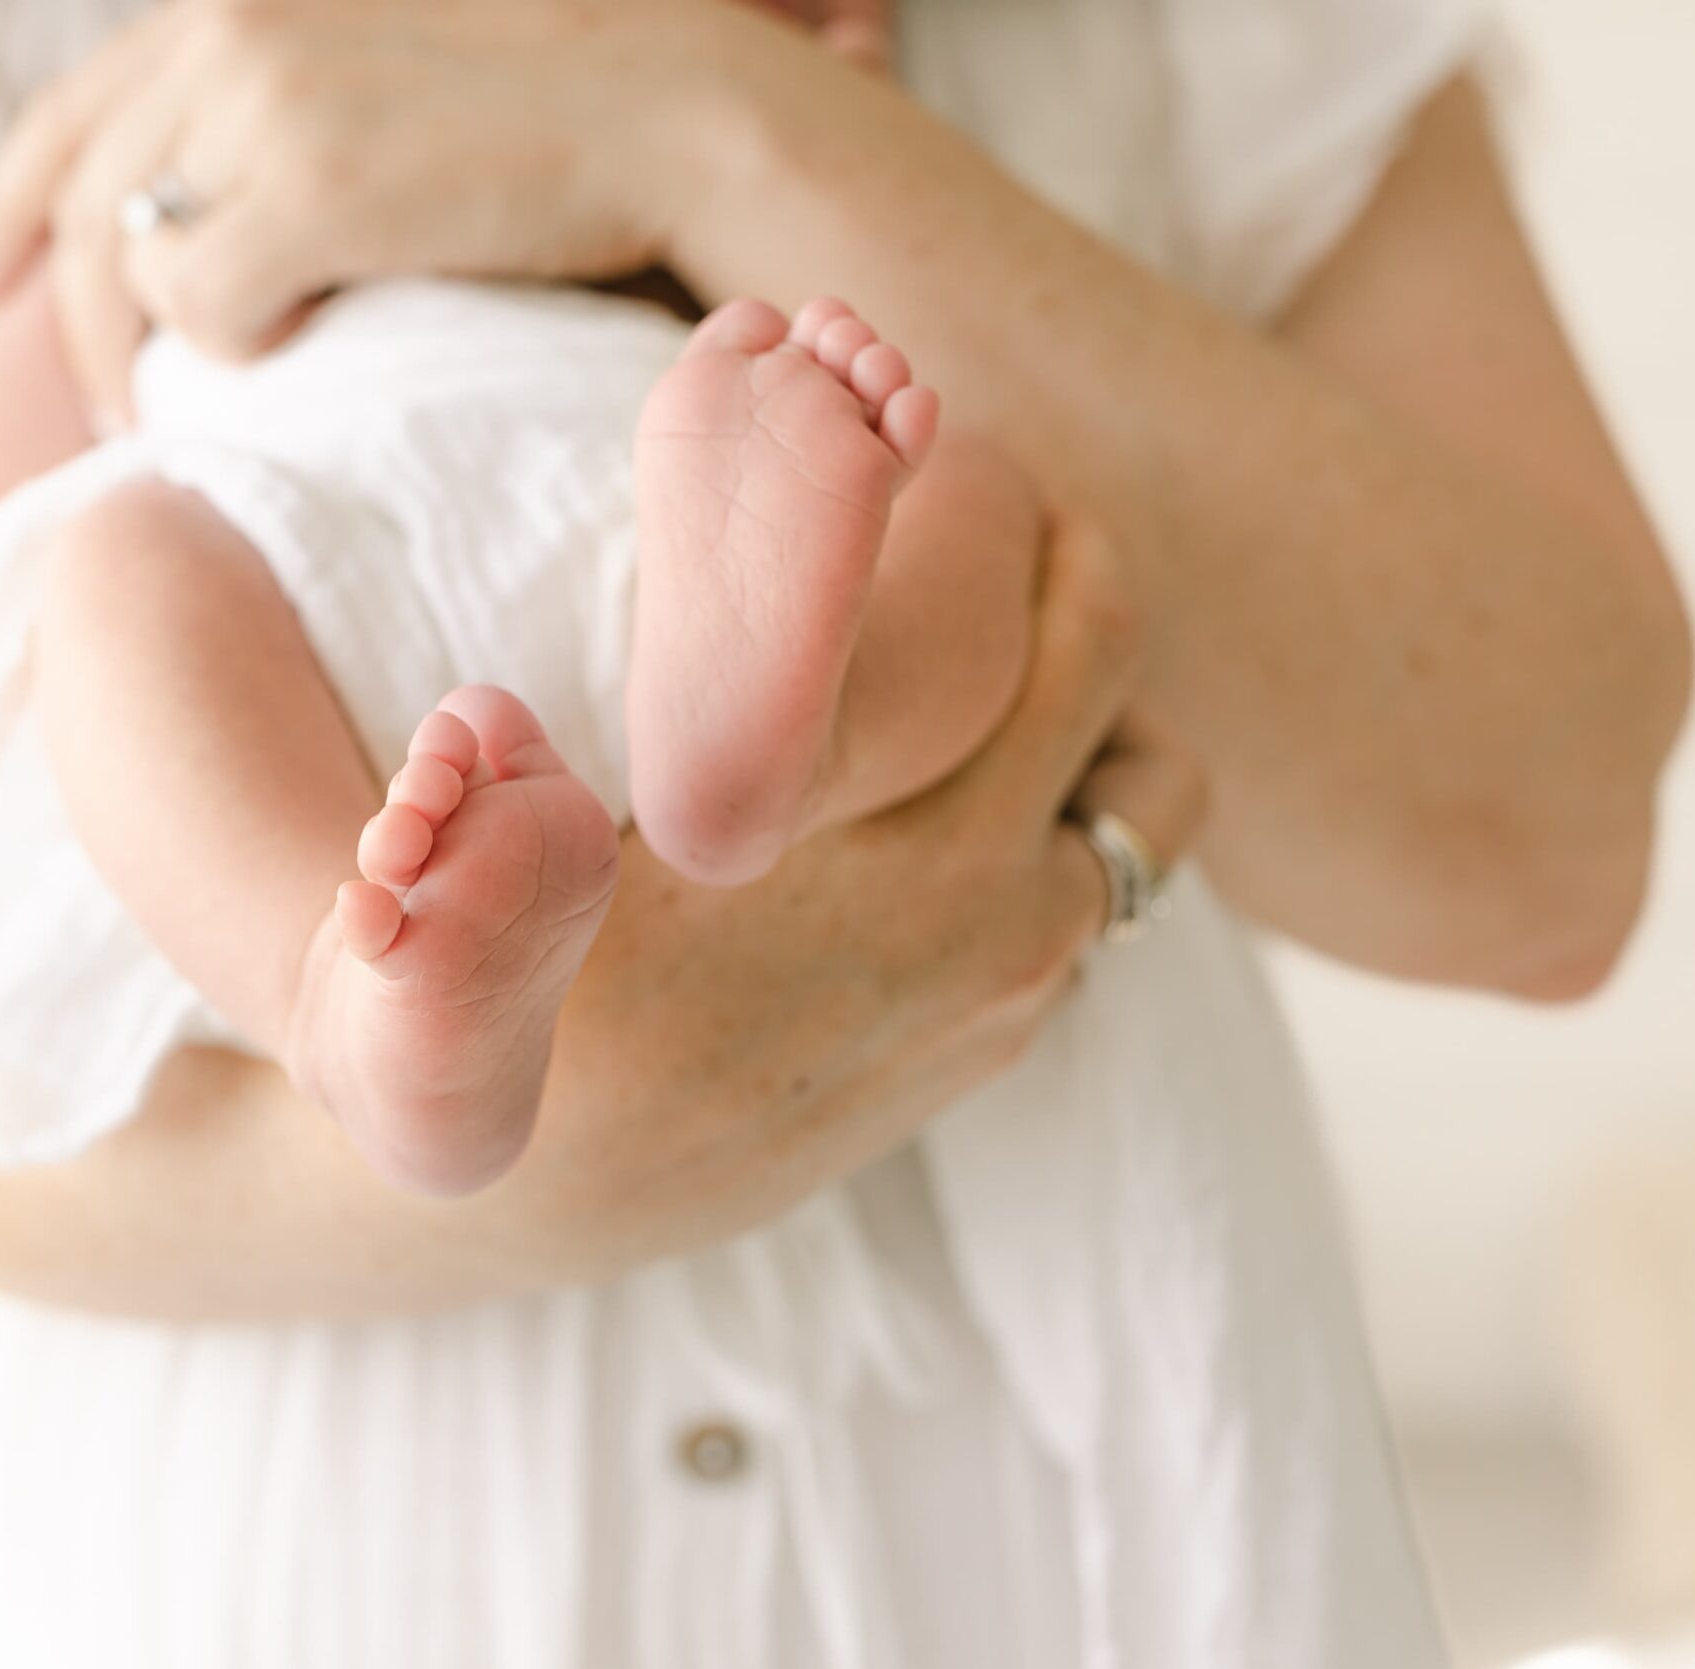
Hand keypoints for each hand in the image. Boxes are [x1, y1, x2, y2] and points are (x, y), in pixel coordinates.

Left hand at [0, 0, 828, 415]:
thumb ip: (282, 127)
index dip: (8, 209)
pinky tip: (300, 354)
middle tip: (112, 419)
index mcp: (240, 12)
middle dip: (81, 331)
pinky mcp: (308, 187)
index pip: (72, 113)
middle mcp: (228, 37)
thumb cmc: (546, 131)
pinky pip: (204, 305)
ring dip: (149, 363)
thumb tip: (205, 231)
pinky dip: (233, 351)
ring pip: (132, 268)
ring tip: (186, 428)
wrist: (671, 116)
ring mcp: (262, 105)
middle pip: (86, 207)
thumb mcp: (381, 90)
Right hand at [510, 515, 1205, 1257]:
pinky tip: (946, 804)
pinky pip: (1089, 902)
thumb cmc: (552, 977)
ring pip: (1142, 816)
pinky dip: (1058, 828)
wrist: (553, 1176)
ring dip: (1091, 728)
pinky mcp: (991, 1047)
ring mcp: (1007, 994)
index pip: (1074, 635)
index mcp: (919, 848)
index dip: (1038, 523)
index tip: (978, 468)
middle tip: (1008, 531)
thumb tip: (667, 544)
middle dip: (1076, 592)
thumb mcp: (571, 825)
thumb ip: (656, 685)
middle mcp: (997, 920)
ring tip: (996, 673)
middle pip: (1130, 701)